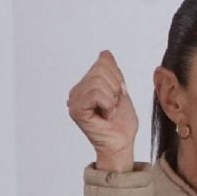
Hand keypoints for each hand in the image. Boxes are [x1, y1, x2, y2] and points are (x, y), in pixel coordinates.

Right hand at [67, 51, 138, 171]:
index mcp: (87, 84)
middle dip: (115, 88)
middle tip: (113, 106)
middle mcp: (77, 91)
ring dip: (112, 98)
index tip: (117, 95)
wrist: (122, 142)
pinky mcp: (76, 110)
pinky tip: (105, 115)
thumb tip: (104, 53)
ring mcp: (74, 100)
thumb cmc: (122, 121)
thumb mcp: (120, 90)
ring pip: (98, 81)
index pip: (103, 62)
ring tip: (109, 111)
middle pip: (100, 70)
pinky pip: (95, 94)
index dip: (117, 78)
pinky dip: (107, 104)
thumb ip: (112, 72)